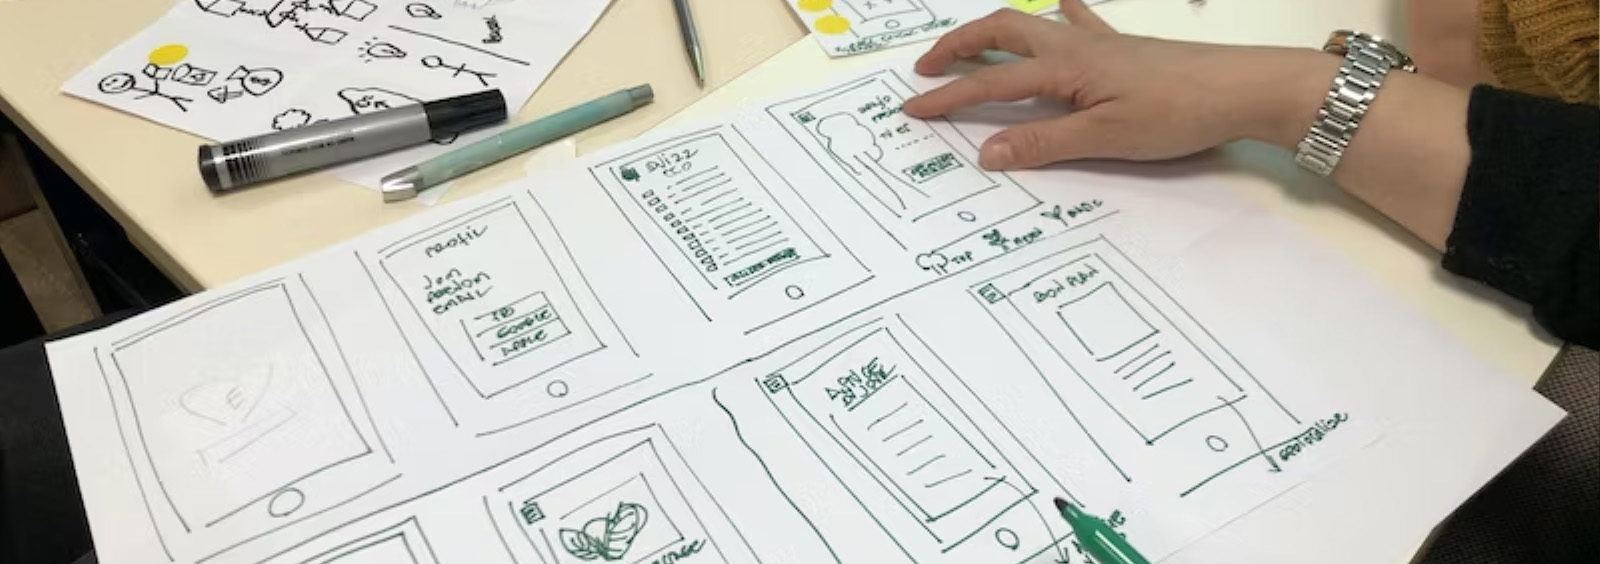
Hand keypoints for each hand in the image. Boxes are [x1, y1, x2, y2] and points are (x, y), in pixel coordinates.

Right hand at [903, 4, 1337, 169]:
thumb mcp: (1105, 139)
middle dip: (959, 47)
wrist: (1243, 87)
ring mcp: (1100, 42)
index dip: (948, 98)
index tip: (912, 110)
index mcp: (1064, 69)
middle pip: (1002, 31)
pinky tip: (1059, 2)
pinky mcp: (1124, 47)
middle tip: (927, 68)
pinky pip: (1081, 21)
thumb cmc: (1178, 113)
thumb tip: (986, 151)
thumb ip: (1043, 144)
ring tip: (970, 42)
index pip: (990, 84)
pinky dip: (1059, 12)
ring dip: (995, 30)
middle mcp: (1075, 46)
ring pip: (1033, 24)